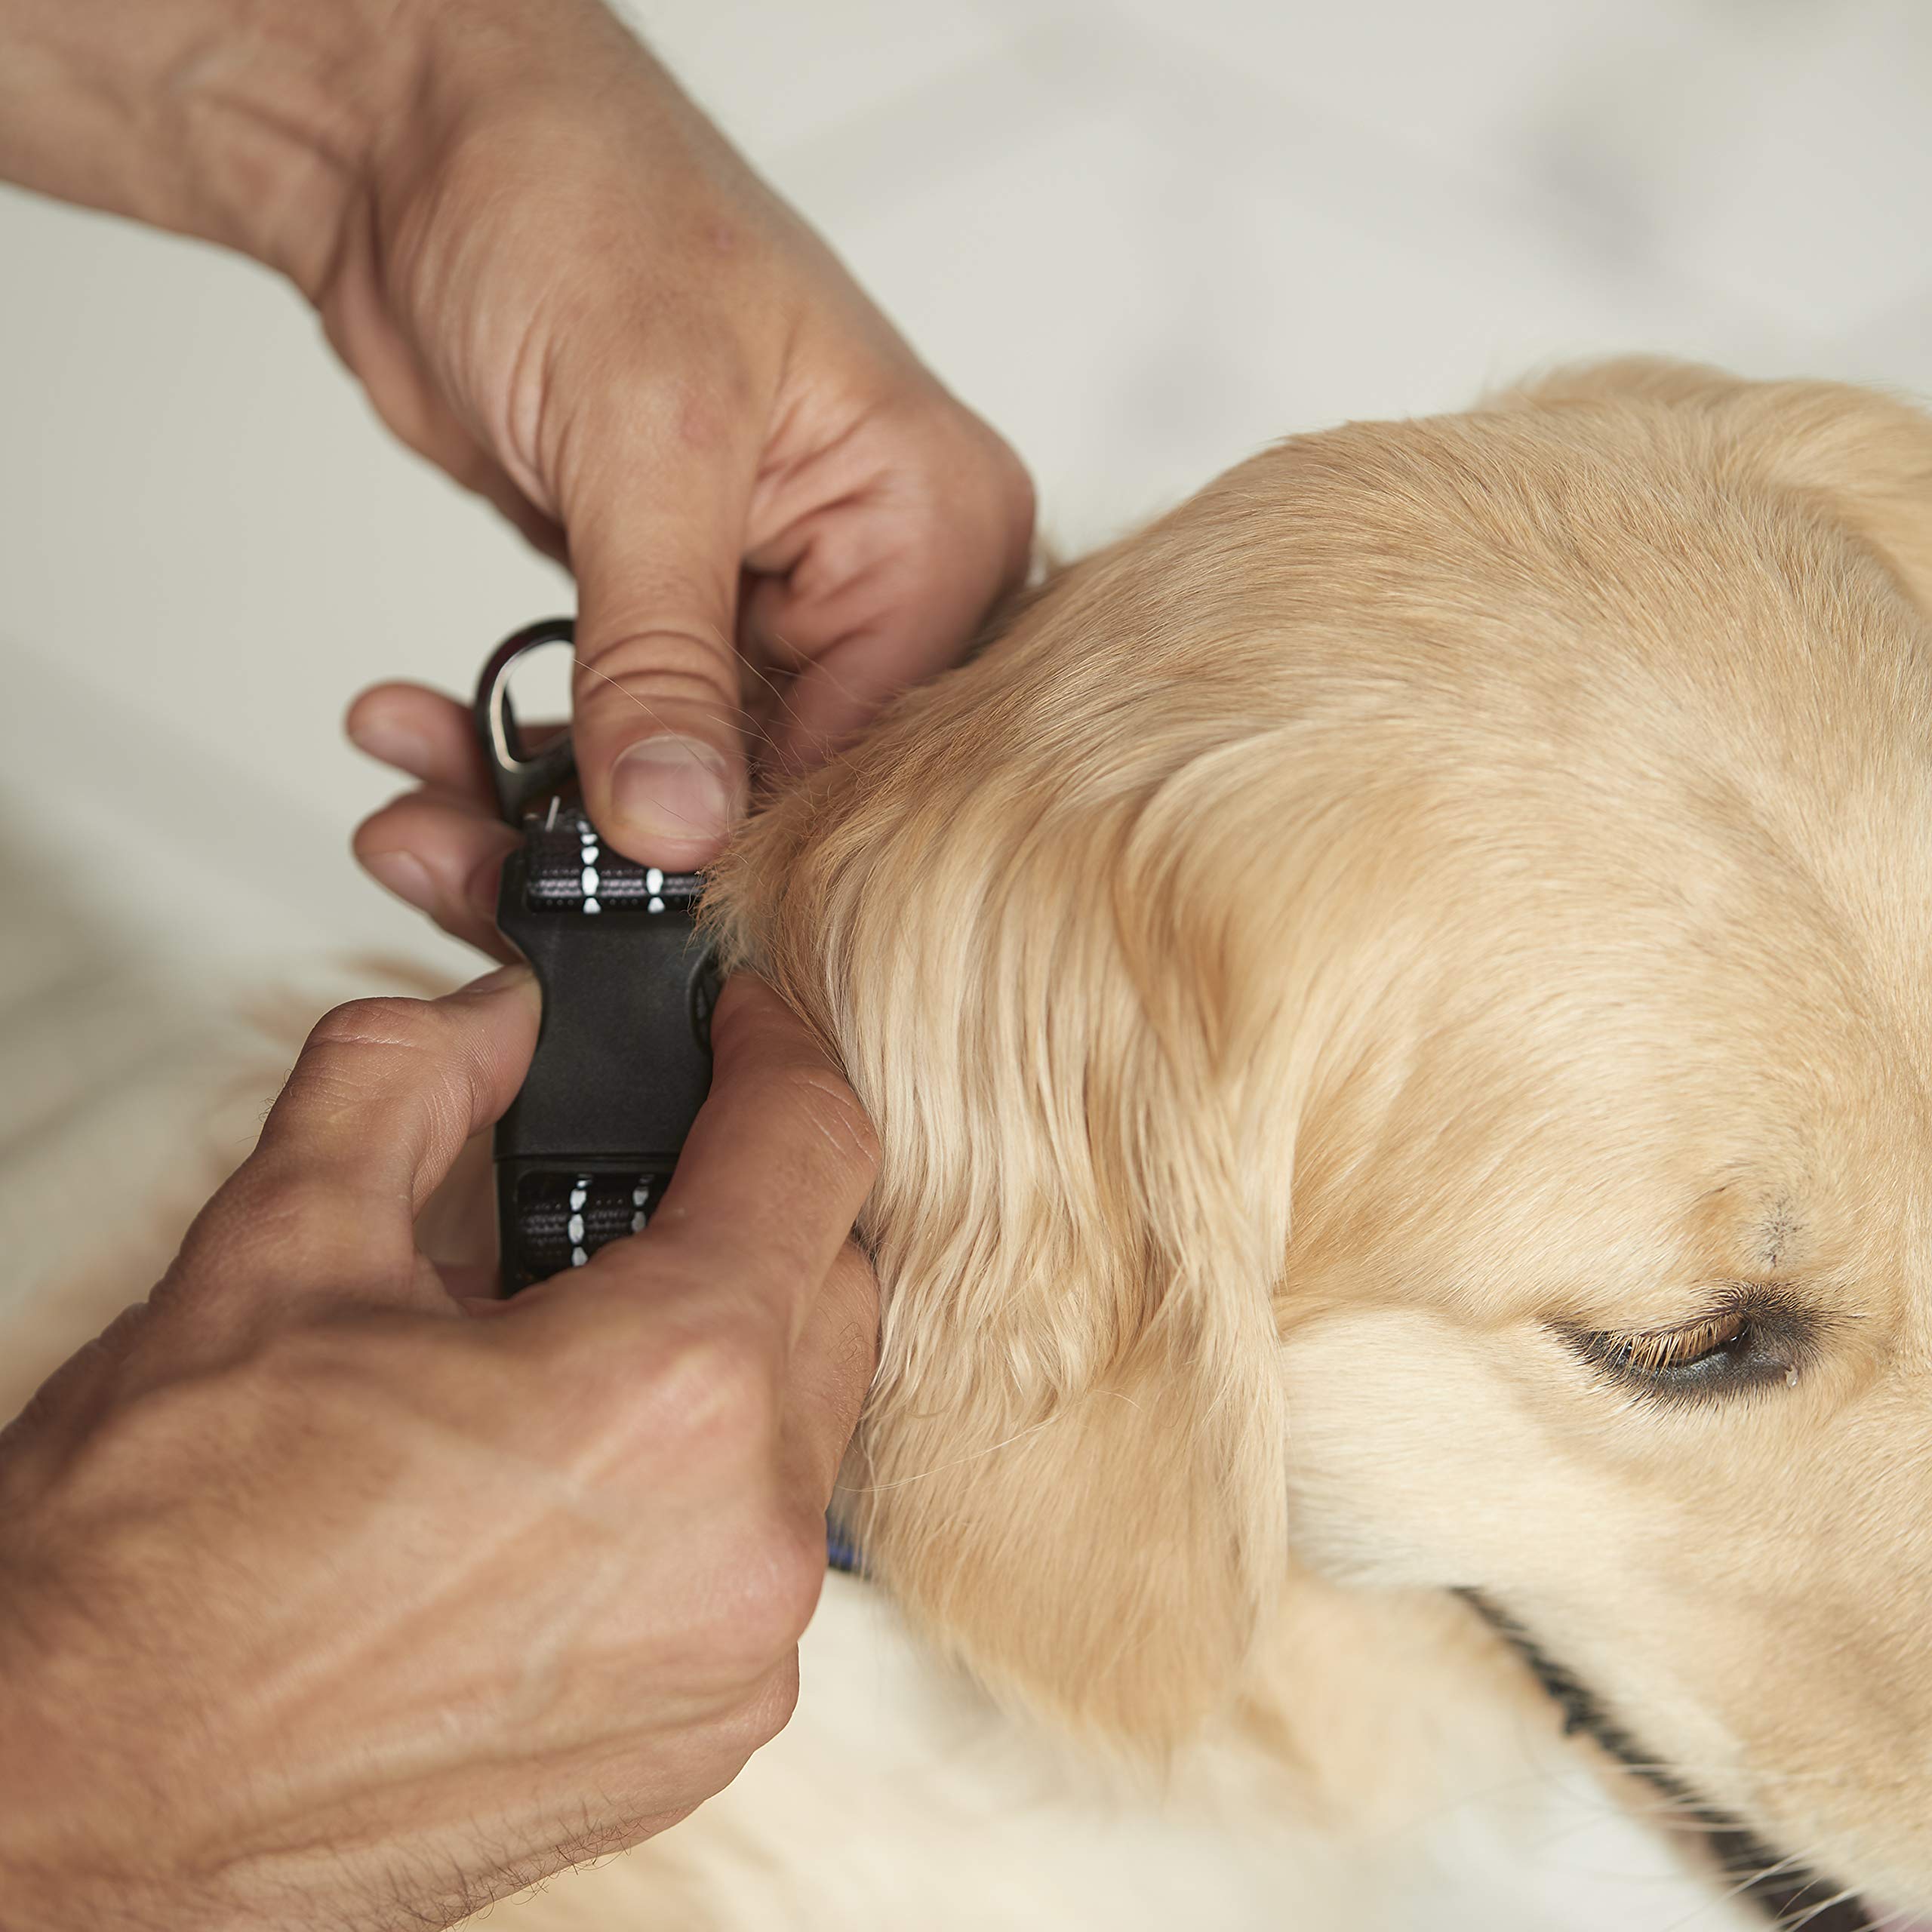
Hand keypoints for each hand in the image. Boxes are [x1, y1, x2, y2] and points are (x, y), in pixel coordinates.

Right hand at [0, 970, 878, 1931]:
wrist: (69, 1805)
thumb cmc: (147, 1571)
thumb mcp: (275, 1247)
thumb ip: (412, 1078)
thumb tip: (504, 1018)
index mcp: (668, 1397)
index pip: (813, 1148)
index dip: (774, 1052)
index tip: (738, 1027)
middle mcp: (744, 1544)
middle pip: (829, 1283)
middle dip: (752, 1200)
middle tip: (638, 1174)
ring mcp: (738, 1660)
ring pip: (806, 1420)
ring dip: (727, 1343)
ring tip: (577, 1328)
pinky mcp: (703, 1733)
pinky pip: (762, 1548)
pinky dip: (706, 1478)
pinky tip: (579, 1465)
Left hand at [333, 0, 1030, 871]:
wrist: (428, 141)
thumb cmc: (582, 199)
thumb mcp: (643, 440)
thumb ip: (663, 652)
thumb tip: (678, 828)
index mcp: (937, 522)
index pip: (876, 747)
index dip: (747, 841)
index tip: (623, 903)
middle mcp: (875, 577)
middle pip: (779, 783)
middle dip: (629, 845)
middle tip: (482, 868)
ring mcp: (769, 607)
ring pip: (686, 782)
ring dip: (544, 818)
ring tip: (419, 815)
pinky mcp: (671, 621)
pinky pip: (616, 740)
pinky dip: (518, 761)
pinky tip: (424, 740)